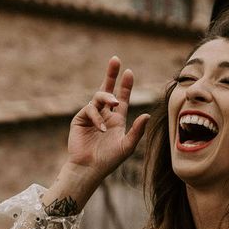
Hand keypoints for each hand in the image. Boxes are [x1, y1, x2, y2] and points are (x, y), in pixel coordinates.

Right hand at [65, 56, 149, 179]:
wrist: (89, 168)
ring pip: (99, 97)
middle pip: (107, 89)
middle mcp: (104, 114)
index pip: (122, 98)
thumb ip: (137, 130)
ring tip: (114, 103)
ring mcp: (91, 115)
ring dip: (107, 97)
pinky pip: (89, 109)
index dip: (125, 85)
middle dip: (111, 74)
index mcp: (117, 119)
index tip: (129, 72)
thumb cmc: (109, 160)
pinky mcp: (80, 119)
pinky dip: (97, 117)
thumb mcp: (127, 145)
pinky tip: (101, 128)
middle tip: (115, 59)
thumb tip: (147, 114)